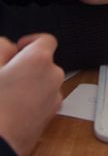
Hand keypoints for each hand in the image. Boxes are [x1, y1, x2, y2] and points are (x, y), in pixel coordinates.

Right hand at [0, 34, 63, 155]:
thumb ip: (2, 48)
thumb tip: (8, 46)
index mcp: (39, 59)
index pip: (46, 40)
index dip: (31, 41)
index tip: (17, 48)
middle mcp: (54, 75)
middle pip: (43, 63)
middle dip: (26, 65)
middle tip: (4, 76)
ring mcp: (54, 96)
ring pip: (43, 82)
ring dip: (29, 83)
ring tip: (6, 95)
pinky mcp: (51, 115)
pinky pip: (43, 99)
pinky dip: (32, 99)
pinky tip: (12, 109)